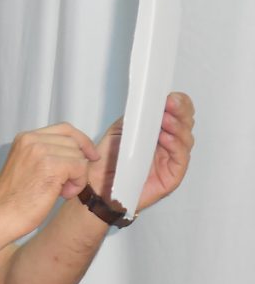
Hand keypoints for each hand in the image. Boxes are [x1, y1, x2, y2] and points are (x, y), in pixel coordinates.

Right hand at [0, 122, 99, 236]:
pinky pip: (80, 168)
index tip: (90, 155)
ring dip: (76, 176)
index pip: (64, 129)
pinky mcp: (51, 165)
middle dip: (77, 164)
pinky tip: (62, 194)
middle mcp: (32, 140)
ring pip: (79, 156)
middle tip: (63, 185)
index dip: (81, 141)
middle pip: (74, 142)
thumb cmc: (12, 200)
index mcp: (24, 138)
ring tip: (59, 192)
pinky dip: (77, 183)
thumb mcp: (26, 166)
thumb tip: (77, 153)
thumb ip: (45, 154)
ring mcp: (41, 151)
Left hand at [88, 92, 194, 209]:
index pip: (177, 113)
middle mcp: (169, 143)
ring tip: (166, 119)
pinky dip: (176, 146)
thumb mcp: (120, 131)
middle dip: (181, 111)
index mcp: (158, 131)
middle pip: (186, 123)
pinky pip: (180, 158)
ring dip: (178, 126)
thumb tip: (148, 102)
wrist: (97, 186)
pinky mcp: (172, 176)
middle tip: (171, 104)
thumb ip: (136, 117)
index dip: (177, 103)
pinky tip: (166, 138)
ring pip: (186, 139)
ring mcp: (172, 159)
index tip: (169, 97)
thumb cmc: (107, 161)